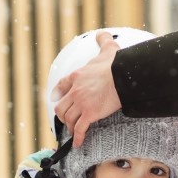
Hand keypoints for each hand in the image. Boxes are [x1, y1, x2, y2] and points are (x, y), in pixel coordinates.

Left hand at [54, 31, 123, 146]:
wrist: (122, 78)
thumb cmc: (116, 65)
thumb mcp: (107, 50)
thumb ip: (103, 41)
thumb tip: (102, 34)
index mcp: (77, 76)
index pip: (61, 86)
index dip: (57, 95)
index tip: (55, 99)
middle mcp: (76, 91)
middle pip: (61, 107)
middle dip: (63, 115)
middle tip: (67, 120)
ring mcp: (81, 104)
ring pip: (68, 118)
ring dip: (71, 126)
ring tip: (74, 132)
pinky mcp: (89, 114)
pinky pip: (80, 129)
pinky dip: (78, 137)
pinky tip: (78, 143)